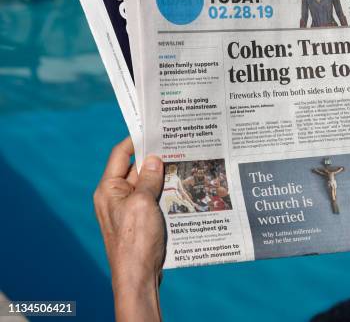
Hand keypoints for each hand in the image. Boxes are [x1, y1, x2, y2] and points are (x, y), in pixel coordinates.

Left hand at [94, 137, 164, 321]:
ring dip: (163, 177)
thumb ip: (149, 178)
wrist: (138, 276)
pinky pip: (153, 199)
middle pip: (136, 169)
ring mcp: (129, 209)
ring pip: (148, 184)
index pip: (120, 154)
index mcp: (109, 189)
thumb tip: (154, 158)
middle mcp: (117, 197)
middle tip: (177, 146)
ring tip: (184, 164)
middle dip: (155, 159)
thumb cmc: (136, 239)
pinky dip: (166, 193)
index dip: (136, 140)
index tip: (154, 130)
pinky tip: (182, 188)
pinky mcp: (141, 220)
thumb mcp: (143, 203)